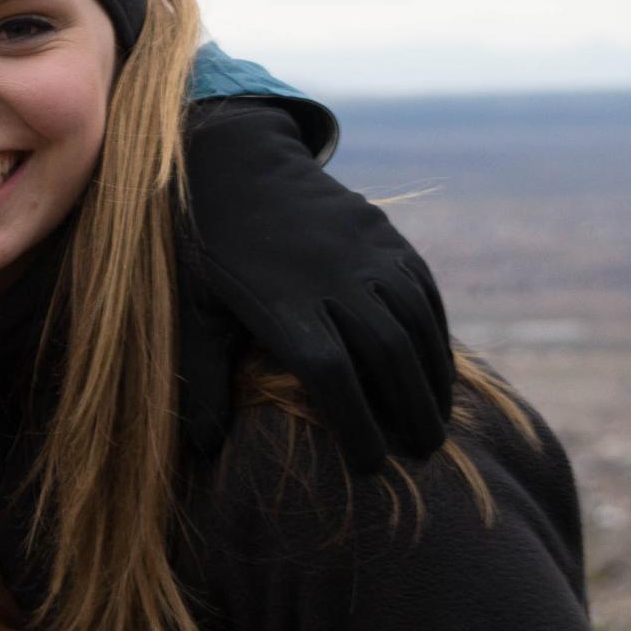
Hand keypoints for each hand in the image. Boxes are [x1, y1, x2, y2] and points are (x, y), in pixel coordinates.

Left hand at [180, 101, 453, 468]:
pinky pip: (425, 293)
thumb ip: (202, 376)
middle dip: (408, 411)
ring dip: (432, 380)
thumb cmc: (207, 249)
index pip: (331, 375)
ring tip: (437, 426)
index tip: (369, 466)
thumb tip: (203, 447)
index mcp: (279, 301)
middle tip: (421, 456)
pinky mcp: (386, 236)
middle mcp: (330, 276)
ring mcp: (365, 252)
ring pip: (414, 325)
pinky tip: (437, 373)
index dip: (356, 424)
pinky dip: (438, 337)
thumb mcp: (192, 309)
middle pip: (384, 354)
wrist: (237, 163)